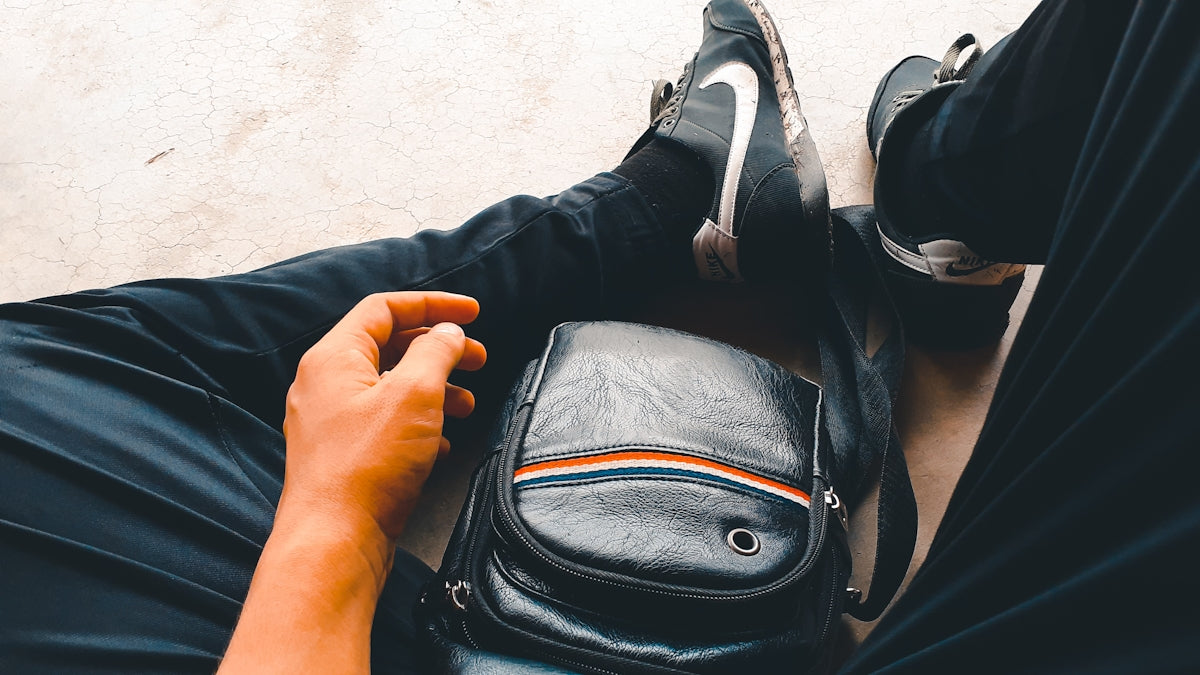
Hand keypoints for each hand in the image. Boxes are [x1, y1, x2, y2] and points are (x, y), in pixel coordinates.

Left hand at [278, 291, 485, 545]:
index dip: (433, 304)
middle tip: (477, 358)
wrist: (334, 542)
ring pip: (390, 387)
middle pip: (389, 346)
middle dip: (439, 349)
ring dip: (434, 388)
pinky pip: (384, 423)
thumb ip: (436, 353)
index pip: (384, 308)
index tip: (473, 313)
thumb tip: (448, 333)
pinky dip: (418, 423)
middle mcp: (325, 385)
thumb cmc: (367, 467)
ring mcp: (331, 422)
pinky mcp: (342, 456)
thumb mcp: (414, 394)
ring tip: (467, 403)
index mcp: (334, 358)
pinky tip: (443, 442)